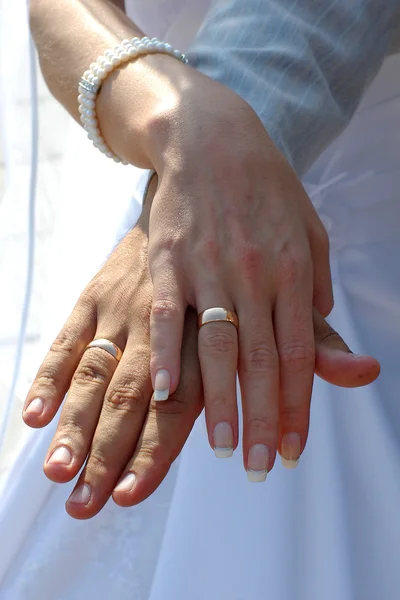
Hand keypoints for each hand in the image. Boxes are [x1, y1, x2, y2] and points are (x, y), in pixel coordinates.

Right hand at [22, 179, 379, 518]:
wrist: (212, 137)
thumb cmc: (264, 187)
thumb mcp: (309, 228)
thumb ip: (318, 284)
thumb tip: (328, 334)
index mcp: (294, 270)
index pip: (300, 353)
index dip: (299, 405)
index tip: (293, 447)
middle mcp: (256, 275)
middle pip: (262, 361)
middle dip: (265, 420)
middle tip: (261, 467)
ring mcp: (210, 268)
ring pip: (220, 347)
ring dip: (221, 402)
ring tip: (224, 449)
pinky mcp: (169, 259)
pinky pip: (169, 314)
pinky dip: (169, 354)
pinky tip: (167, 393)